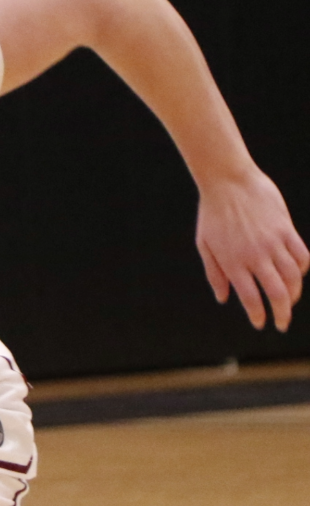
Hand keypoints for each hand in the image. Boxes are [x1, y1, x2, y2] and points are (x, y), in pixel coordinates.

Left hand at [196, 170, 309, 329]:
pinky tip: (298, 275)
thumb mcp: (205, 245)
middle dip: (282, 312)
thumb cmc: (212, 214)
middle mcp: (255, 256)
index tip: (261, 323)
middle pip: (278, 292)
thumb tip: (224, 298)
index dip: (258, 314)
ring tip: (289, 301)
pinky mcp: (286, 229)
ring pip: (294, 277)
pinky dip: (303, 269)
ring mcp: (273, 243)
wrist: (228, 181)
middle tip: (282, 323)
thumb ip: (215, 273)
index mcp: (233, 262)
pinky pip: (302, 255)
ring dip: (295, 293)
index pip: (250, 298)